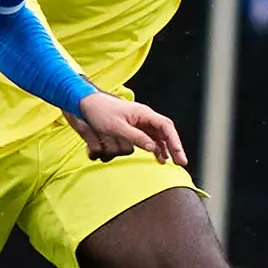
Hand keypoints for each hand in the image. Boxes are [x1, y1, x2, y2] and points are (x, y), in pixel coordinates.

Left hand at [74, 93, 188, 165]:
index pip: (166, 126)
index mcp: (143, 113)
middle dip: (174, 147)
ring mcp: (140, 121)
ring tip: (169, 162)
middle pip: (166, 132)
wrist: (87, 104)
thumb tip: (153, 148)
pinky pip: (149, 137)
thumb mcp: (117, 127)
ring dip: (165, 148)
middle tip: (180, 162)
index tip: (178, 156)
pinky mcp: (134, 127)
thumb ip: (136, 137)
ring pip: (159, 136)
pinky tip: (157, 156)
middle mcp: (145, 117)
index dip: (174, 141)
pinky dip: (155, 147)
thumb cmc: (100, 112)